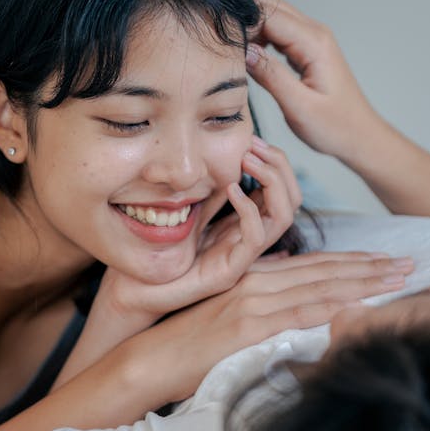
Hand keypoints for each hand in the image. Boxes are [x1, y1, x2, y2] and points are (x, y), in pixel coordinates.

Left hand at [99, 145, 299, 330]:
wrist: (139, 289)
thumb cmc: (161, 251)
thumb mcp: (191, 210)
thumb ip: (209, 191)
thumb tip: (222, 157)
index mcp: (244, 224)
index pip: (281, 191)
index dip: (274, 162)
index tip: (251, 141)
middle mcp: (250, 239)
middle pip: (291, 200)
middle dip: (279, 166)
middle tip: (253, 145)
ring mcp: (243, 256)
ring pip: (283, 216)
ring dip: (271, 182)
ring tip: (248, 161)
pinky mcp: (230, 270)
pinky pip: (254, 237)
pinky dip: (249, 208)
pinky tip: (231, 189)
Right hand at [148, 248, 415, 402]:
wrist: (149, 360)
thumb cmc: (183, 344)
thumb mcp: (222, 311)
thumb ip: (255, 290)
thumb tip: (285, 270)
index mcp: (250, 278)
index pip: (311, 265)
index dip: (351, 260)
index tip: (384, 259)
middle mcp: (254, 282)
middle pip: (323, 271)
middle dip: (369, 267)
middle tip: (407, 263)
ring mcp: (251, 302)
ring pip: (319, 286)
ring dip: (362, 282)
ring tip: (397, 279)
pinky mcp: (247, 326)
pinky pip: (298, 313)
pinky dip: (331, 306)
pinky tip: (358, 303)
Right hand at [245, 0, 379, 161]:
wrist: (359, 136)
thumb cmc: (335, 126)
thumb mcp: (299, 107)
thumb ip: (271, 76)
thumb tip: (245, 52)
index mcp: (314, 43)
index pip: (268, 14)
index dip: (243, 26)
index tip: (229, 50)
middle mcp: (314, 33)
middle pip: (269, 6)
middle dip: (245, 23)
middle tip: (232, 54)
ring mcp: (311, 39)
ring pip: (271, 16)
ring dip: (252, 31)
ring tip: (240, 60)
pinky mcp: (306, 49)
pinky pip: (277, 32)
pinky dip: (260, 40)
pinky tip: (254, 62)